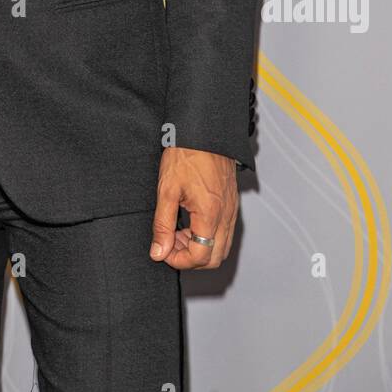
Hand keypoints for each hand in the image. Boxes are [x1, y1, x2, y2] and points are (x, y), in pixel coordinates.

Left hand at [149, 146, 238, 268]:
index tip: (163, 250)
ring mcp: (232, 210)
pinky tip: (189, 221)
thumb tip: (159, 251)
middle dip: (190, 257)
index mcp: (210, 214)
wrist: (205, 131)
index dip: (179, 260)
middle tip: (170, 242)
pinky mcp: (232, 204)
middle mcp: (226, 216)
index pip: (200, 256)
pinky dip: (207, 236)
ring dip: (199, 247)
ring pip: (221, 247)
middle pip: (215, 258)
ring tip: (178, 231)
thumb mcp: (167, 190)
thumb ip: (162, 225)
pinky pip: (224, 232)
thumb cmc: (186, 154)